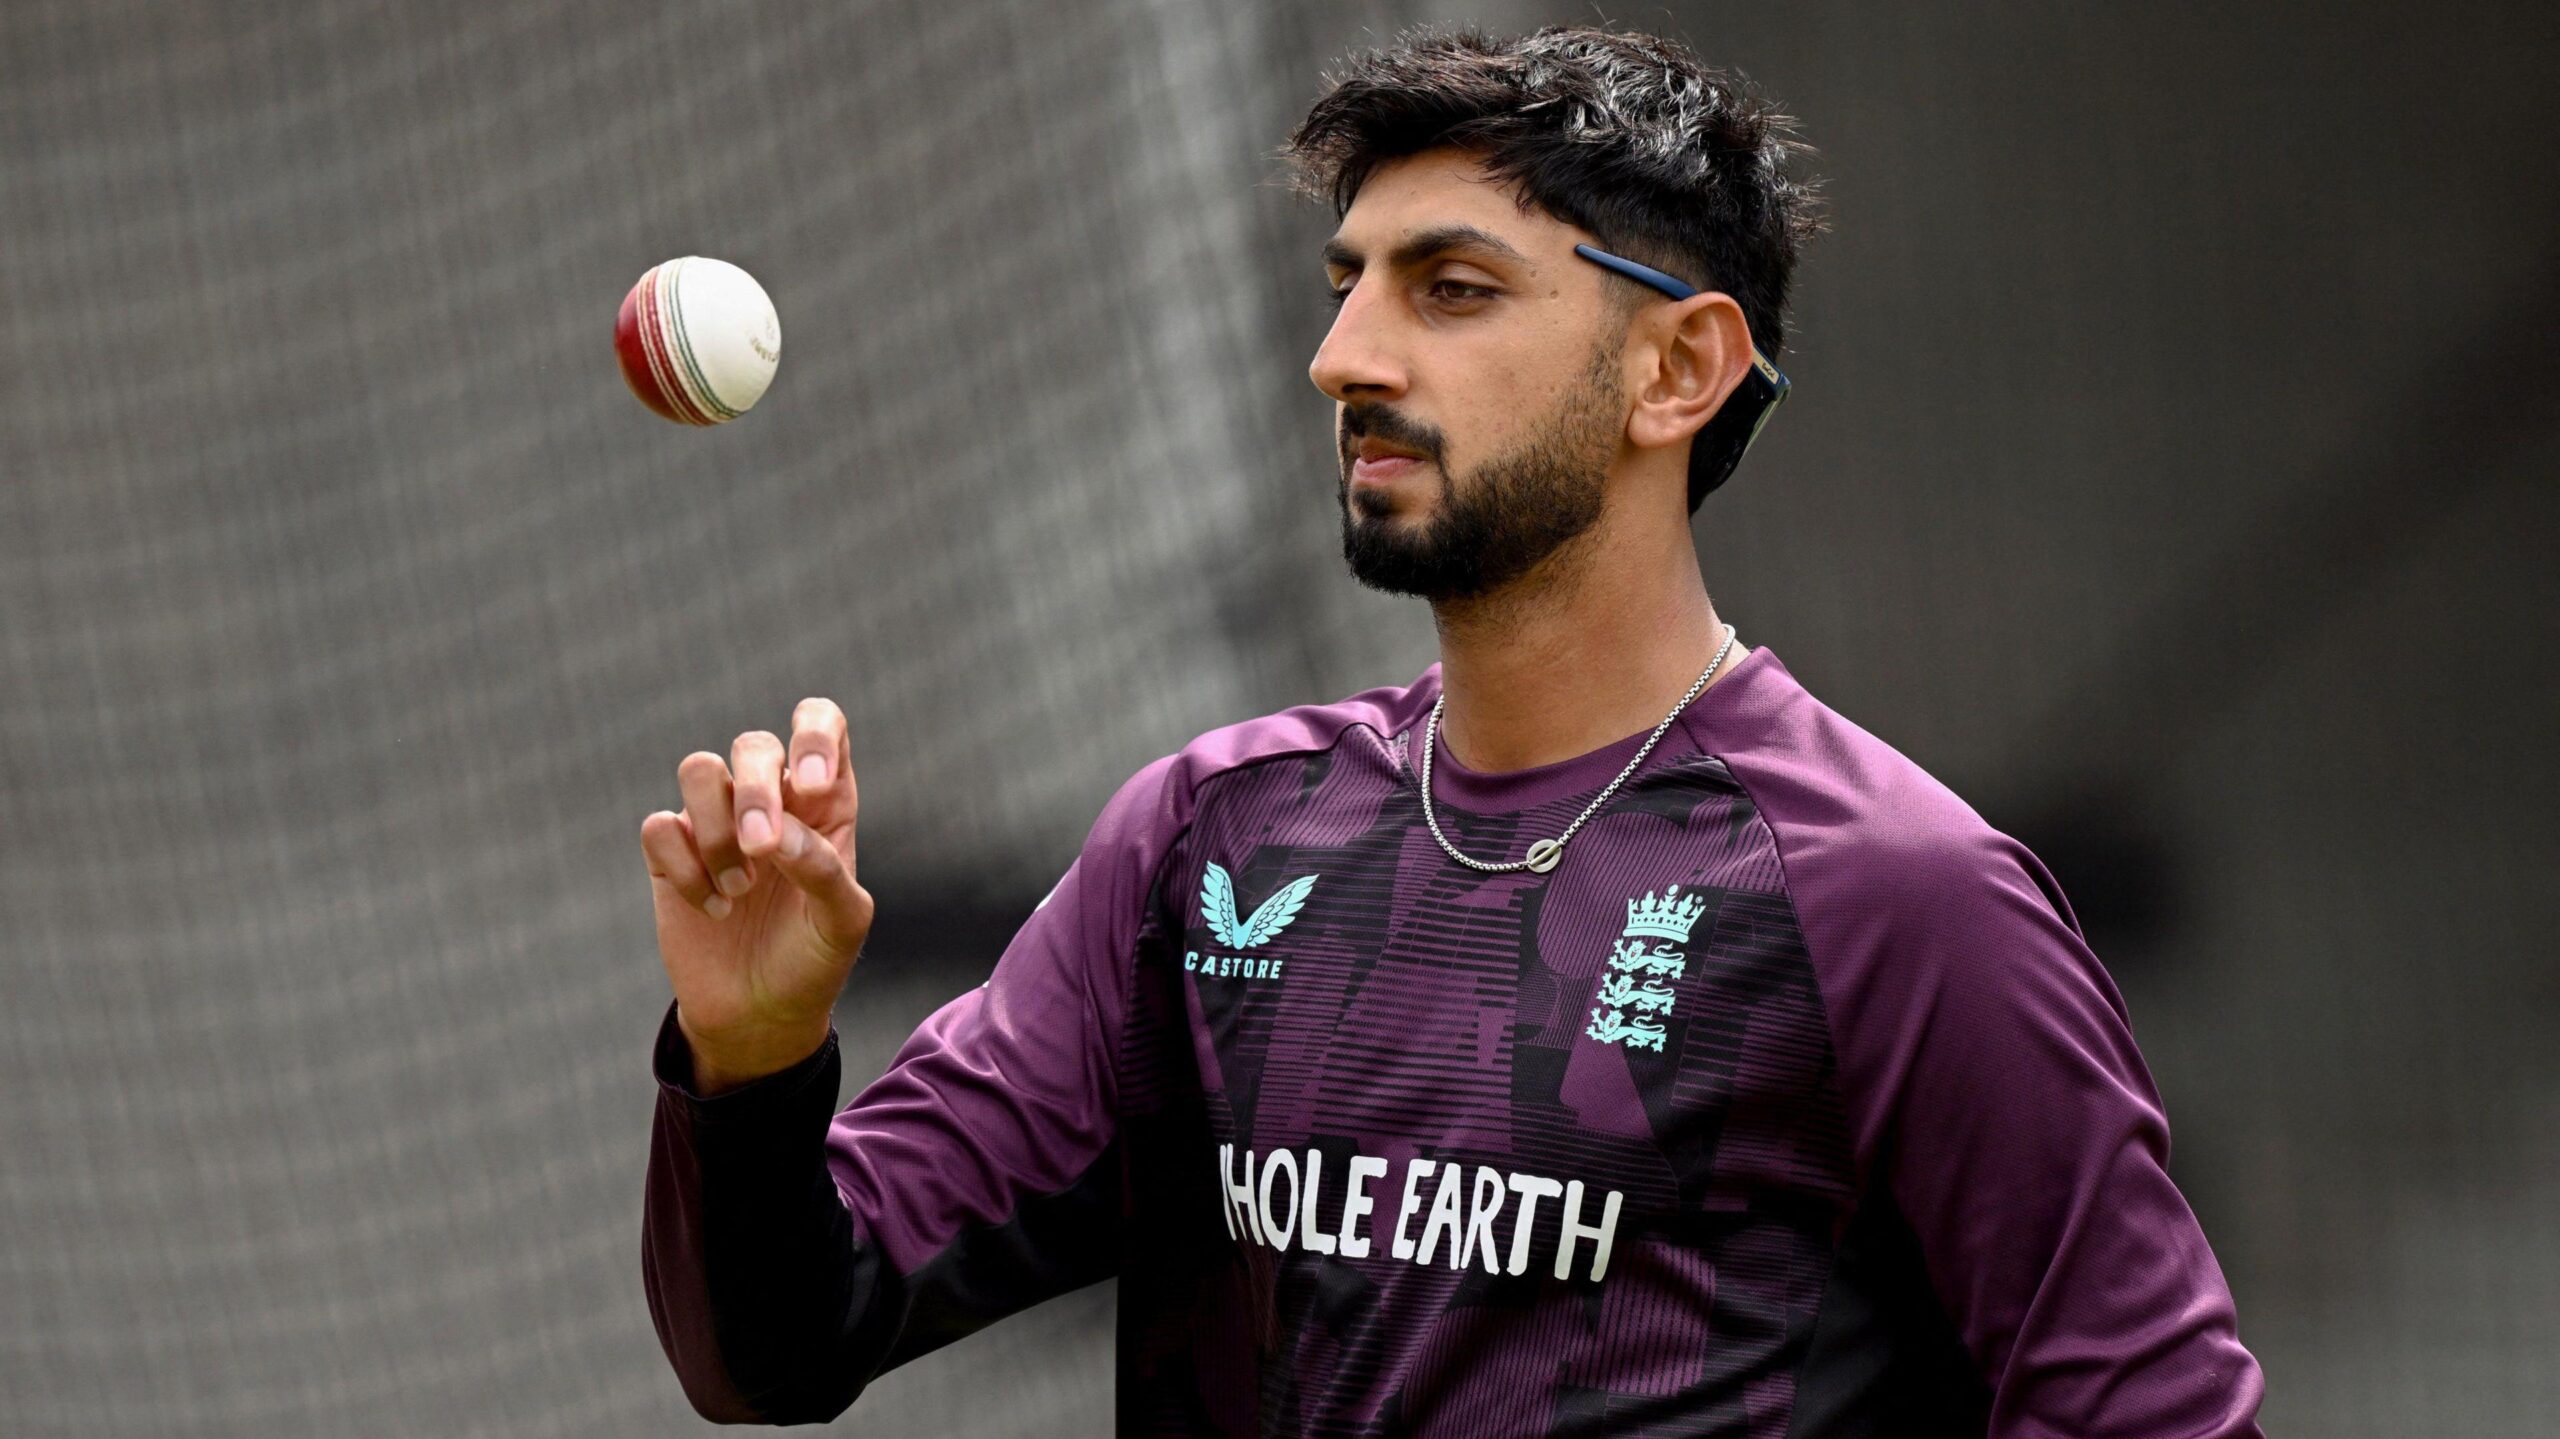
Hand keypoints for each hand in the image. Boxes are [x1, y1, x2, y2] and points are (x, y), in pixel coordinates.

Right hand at [638, 697, 875, 1093]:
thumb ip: (822, 870)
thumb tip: (775, 834)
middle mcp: (770, 799)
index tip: (811, 786)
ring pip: (699, 769)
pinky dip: (684, 869)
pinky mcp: (671, 853)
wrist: (759, 1015)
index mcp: (824, 802)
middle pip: (754, 746)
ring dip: (717, 830)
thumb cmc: (813, 960)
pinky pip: (660, 826)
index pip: (821, 723)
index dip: (813, 733)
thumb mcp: (842, 922)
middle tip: (762, 849)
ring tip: (740, 889)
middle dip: (756, 792)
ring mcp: (716, 822)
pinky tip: (711, 911)